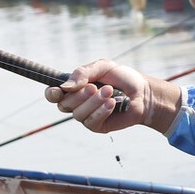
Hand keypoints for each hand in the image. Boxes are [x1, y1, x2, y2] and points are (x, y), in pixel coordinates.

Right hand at [44, 59, 178, 133]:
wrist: (143, 93)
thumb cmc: (122, 78)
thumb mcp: (103, 67)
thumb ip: (83, 73)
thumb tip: (65, 86)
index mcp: (75, 88)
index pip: (53, 94)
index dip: (52, 93)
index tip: (59, 90)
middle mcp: (77, 103)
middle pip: (64, 105)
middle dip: (80, 95)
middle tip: (96, 87)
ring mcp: (86, 116)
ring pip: (77, 114)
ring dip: (94, 102)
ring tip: (110, 92)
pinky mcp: (97, 126)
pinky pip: (91, 122)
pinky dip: (101, 111)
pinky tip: (112, 104)